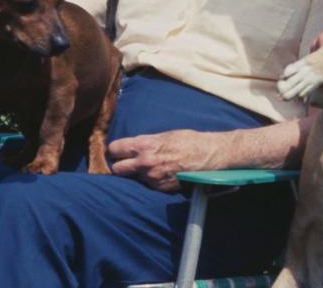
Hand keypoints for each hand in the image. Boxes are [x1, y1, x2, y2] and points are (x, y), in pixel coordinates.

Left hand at [107, 130, 222, 191]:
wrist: (208, 155)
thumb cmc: (189, 141)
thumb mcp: (165, 135)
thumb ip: (147, 141)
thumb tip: (134, 146)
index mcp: (145, 145)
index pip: (115, 149)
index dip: (115, 150)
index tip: (117, 150)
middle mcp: (145, 163)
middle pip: (117, 169)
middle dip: (120, 165)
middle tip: (127, 161)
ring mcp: (152, 177)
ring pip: (132, 178)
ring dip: (137, 173)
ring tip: (150, 166)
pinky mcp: (160, 187)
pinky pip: (147, 185)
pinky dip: (150, 180)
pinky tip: (161, 172)